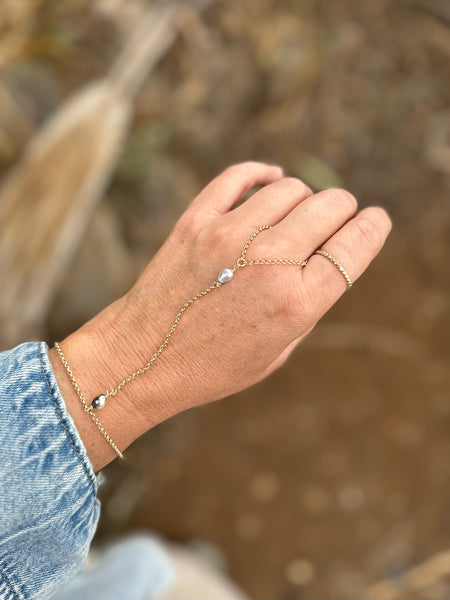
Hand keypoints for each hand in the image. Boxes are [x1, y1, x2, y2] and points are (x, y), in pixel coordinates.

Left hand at [50, 162, 391, 469]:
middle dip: (342, 210)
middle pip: (331, 206)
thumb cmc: (212, 365)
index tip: (374, 220)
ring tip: (294, 214)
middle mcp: (269, 262)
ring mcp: (229, 235)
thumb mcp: (278, 349)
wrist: (142, 360)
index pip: (356, 244)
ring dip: (302, 197)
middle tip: (334, 219)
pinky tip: (270, 180)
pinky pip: (240, 176)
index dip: (373, 227)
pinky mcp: (196, 220)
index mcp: (297, 302)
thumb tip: (328, 252)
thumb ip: (309, 300)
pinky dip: (262, 173)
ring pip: (290, 187)